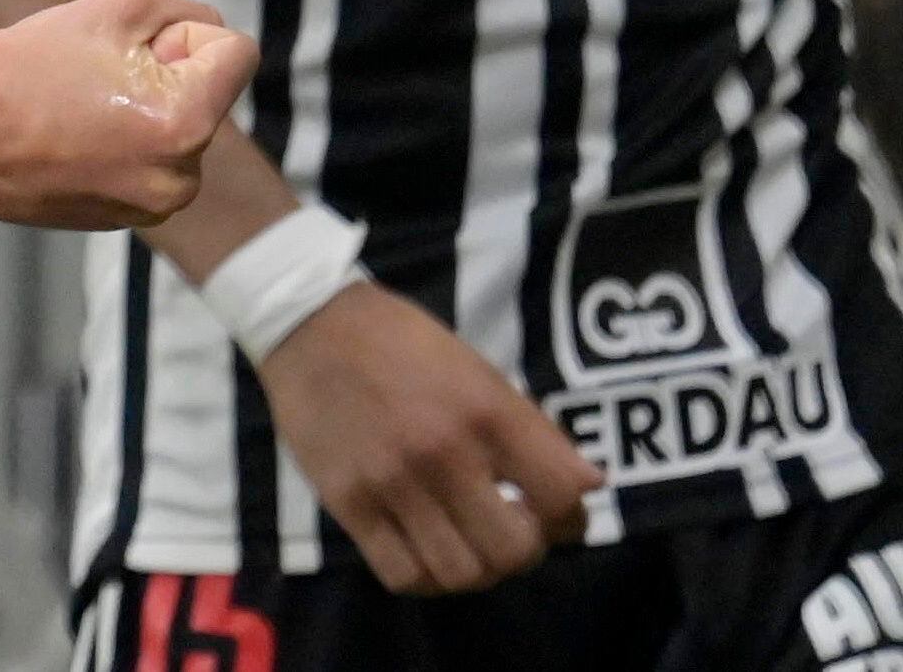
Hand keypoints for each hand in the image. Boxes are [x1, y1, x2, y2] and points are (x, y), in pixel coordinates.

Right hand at [0, 0, 255, 227]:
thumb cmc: (30, 63)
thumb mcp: (120, 6)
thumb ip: (186, 16)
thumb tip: (212, 42)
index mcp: (188, 124)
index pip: (238, 53)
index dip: (187, 35)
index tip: (132, 47)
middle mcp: (181, 178)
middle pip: (208, 94)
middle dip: (170, 74)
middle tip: (99, 75)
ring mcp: (152, 207)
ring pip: (181, 128)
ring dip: (150, 107)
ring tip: (83, 104)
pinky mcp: (124, 221)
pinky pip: (151, 161)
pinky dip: (128, 141)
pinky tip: (74, 134)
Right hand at [253, 280, 601, 594]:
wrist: (312, 324)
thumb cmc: (405, 342)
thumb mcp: (479, 369)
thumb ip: (531, 429)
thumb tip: (590, 484)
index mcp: (488, 409)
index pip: (560, 494)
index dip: (573, 519)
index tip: (562, 517)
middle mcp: (447, 451)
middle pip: (513, 551)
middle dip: (527, 552)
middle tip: (516, 534)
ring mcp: (395, 483)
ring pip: (460, 574)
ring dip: (478, 571)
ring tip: (472, 545)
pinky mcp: (349, 505)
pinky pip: (403, 576)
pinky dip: (427, 578)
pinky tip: (429, 553)